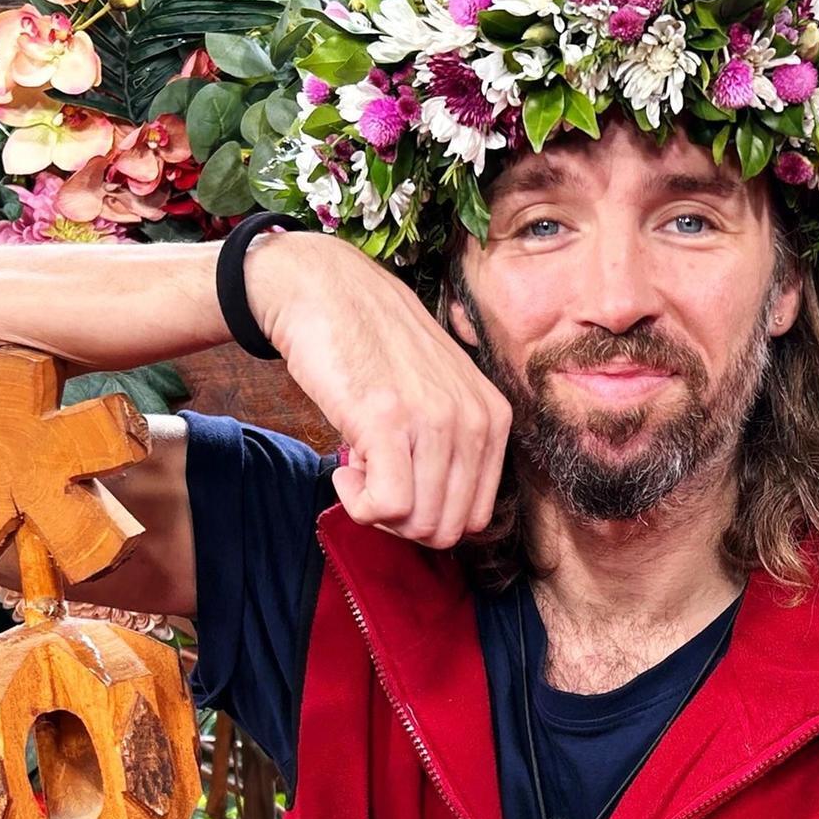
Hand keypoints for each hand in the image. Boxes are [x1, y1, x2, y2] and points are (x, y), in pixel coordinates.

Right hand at [247, 230, 510, 548]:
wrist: (325, 290)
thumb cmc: (372, 343)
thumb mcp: (437, 390)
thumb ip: (452, 443)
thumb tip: (438, 515)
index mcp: (494, 416)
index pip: (475, 515)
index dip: (428, 515)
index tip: (398, 484)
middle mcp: (475, 420)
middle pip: (446, 528)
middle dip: (403, 522)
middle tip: (373, 481)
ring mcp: (435, 420)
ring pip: (417, 524)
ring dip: (376, 511)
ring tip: (358, 467)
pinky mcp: (388, 421)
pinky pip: (385, 507)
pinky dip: (357, 503)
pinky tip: (345, 468)